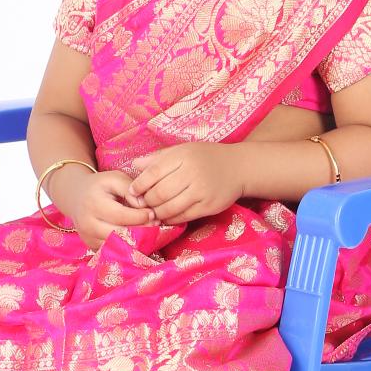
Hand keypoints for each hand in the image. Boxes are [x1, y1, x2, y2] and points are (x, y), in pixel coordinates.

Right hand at [53, 166, 154, 252]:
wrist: (76, 197)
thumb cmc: (100, 186)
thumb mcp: (114, 178)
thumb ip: (130, 189)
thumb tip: (144, 205)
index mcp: (93, 204)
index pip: (121, 216)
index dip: (141, 216)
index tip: (153, 213)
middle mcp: (87, 224)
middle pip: (120, 234)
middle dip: (141, 231)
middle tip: (156, 225)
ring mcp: (88, 238)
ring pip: (117, 246)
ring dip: (136, 241)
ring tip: (149, 231)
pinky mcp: (91, 247)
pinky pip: (113, 251)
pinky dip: (127, 246)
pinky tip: (137, 237)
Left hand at [126, 142, 243, 225]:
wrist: (239, 168)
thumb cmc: (206, 157)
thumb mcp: (182, 150)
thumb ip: (158, 158)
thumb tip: (133, 165)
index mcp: (182, 156)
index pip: (152, 173)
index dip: (138, 185)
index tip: (132, 192)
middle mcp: (191, 173)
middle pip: (159, 193)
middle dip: (146, 202)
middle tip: (141, 205)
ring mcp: (201, 191)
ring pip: (169, 208)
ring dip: (156, 213)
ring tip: (152, 213)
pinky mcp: (208, 206)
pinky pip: (183, 217)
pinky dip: (170, 220)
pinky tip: (166, 218)